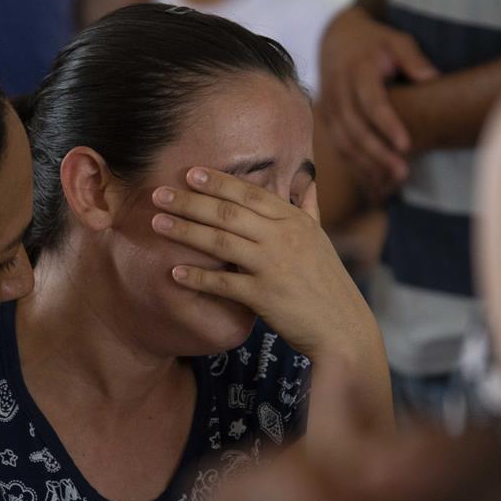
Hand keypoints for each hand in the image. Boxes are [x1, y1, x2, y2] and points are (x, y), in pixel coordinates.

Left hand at [150, 167, 375, 360]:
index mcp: (294, 220)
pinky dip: (198, 278)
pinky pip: (224, 283)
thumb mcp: (321, 238)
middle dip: (190, 201)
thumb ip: (309, 208)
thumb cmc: (328, 283)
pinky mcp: (265, 296)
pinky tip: (174, 273)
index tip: (191, 173)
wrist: (343, 328)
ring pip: (220, 242)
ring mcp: (273, 266)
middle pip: (228, 212)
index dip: (219, 181)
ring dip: (185, 231)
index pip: (250, 193)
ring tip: (157, 223)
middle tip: (159, 193)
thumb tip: (307, 179)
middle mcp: (283, 237)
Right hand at [319, 7, 438, 193]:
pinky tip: (376, 178)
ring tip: (393, 180)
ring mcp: (328, 107)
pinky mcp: (326, 119)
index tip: (407, 145)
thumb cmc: (376, 42)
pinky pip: (338, 147)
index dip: (388, 125)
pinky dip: (355, 164)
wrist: (338, 39)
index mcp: (356, 71)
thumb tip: (432, 78)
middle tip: (403, 172)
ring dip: (367, 164)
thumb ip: (413, 58)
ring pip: (343, 143)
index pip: (371, 103)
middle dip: (378, 153)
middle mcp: (338, 91)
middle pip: (355, 129)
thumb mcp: (396, 41)